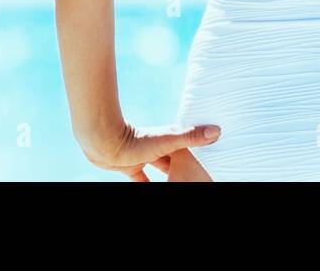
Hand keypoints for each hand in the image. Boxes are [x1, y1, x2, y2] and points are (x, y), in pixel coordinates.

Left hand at [81, 121, 221, 181]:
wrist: (103, 143)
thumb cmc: (135, 140)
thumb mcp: (168, 141)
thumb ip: (191, 137)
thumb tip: (216, 131)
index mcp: (171, 138)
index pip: (191, 144)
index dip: (202, 149)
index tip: (213, 154)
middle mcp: (159, 146)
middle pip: (177, 159)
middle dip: (186, 166)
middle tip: (195, 175)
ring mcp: (145, 157)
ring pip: (161, 169)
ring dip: (169, 176)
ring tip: (180, 181)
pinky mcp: (131, 167)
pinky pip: (142, 180)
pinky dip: (147, 185)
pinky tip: (153, 189)